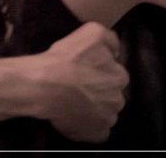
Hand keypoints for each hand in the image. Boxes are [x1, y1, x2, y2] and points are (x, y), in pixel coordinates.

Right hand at [36, 22, 128, 142]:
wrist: (46, 85)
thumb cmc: (67, 58)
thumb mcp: (91, 32)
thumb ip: (109, 39)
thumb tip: (116, 51)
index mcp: (119, 76)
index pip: (116, 76)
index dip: (100, 74)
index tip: (85, 72)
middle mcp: (119, 99)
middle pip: (112, 96)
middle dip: (100, 93)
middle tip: (80, 88)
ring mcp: (108, 118)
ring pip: (106, 114)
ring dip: (96, 110)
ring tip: (75, 104)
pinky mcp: (97, 134)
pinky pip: (98, 132)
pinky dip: (90, 128)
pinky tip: (76, 118)